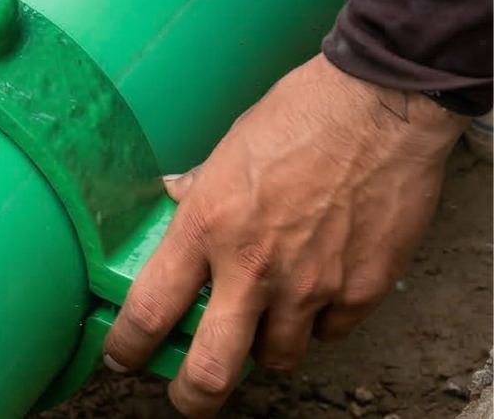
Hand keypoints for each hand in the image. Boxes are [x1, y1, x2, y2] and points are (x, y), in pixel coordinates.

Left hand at [103, 54, 468, 416]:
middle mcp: (254, 268)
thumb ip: (198, 191)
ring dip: (264, 350)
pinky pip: (330, 335)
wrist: (376, 110)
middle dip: (192, 395)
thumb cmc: (297, 117)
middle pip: (212, 371)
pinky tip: (314, 296)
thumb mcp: (224, 150)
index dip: (128, 346)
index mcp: (206, 228)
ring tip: (259, 326)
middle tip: (187, 394)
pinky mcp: (360, 291)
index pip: (149, 310)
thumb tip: (173, 198)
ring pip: (277, 359)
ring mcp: (311, 286)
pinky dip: (318, 325)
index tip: (123, 356)